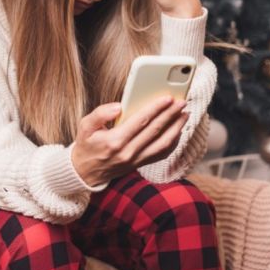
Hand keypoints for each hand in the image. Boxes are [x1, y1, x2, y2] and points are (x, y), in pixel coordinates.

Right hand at [71, 96, 188, 185]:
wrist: (85, 172)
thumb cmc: (87, 145)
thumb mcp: (85, 126)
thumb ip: (100, 114)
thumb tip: (118, 106)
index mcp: (115, 140)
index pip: (141, 121)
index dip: (156, 108)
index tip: (167, 98)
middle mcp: (128, 152)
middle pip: (155, 130)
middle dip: (171, 114)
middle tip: (182, 102)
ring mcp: (136, 160)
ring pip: (163, 143)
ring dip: (177, 128)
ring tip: (185, 115)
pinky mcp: (140, 164)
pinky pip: (162, 154)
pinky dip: (173, 142)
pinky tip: (178, 131)